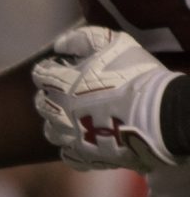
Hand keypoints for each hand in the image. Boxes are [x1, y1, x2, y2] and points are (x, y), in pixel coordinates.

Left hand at [33, 25, 182, 172]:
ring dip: (56, 124)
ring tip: (69, 118)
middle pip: (42, 104)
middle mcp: (58, 113)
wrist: (155, 115)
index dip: (48, 68)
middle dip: (48, 96)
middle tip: (60, 92)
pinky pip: (69, 155)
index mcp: (61, 85)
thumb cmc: (135, 75)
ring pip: (51, 132)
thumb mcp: (113, 44)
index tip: (57, 66)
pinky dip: (72, 148)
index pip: (41, 74)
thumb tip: (59, 45)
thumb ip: (83, 39)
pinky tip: (82, 142)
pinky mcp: (85, 157)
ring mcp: (70, 137)